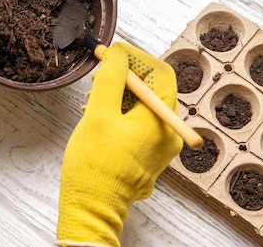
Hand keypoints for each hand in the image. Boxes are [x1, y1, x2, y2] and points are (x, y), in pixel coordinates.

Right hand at [56, 42, 182, 246]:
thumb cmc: (95, 166)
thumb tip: (117, 53)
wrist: (93, 210)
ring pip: (144, 106)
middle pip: (154, 89)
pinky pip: (140, 123)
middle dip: (125, 76)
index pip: (161, 73)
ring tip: (94, 98)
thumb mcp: (99, 114)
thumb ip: (110, 78)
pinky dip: (121, 113)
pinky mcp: (148, 155)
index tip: (113, 52)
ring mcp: (160, 146)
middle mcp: (169, 132)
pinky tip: (99, 115)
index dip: (137, 57)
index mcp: (163, 120)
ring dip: (120, 95)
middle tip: (99, 74)